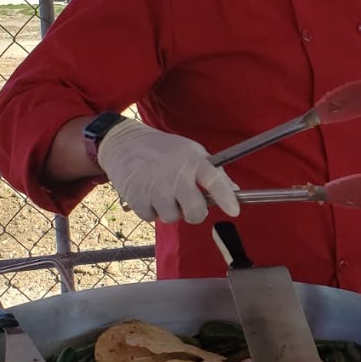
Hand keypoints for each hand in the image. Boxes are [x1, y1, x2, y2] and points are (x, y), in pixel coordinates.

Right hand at [98, 119, 239, 224]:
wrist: (124, 143)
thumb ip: (214, 173)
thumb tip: (235, 190)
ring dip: (170, 211)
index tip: (234, 211)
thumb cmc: (164, 150)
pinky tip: (148, 194)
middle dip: (195, 214)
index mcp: (193, 161)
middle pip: (195, 211)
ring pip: (173, 218)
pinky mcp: (137, 198)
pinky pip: (152, 218)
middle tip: (189, 205)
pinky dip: (151, 210)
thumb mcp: (191, 152)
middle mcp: (176, 175)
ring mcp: (156, 187)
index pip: (214, 179)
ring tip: (164, 193)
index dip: (226, 197)